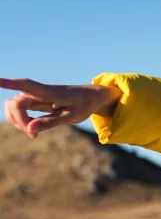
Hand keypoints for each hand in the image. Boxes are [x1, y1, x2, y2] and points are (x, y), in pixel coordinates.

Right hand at [0, 78, 121, 138]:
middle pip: (15, 103)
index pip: (25, 84)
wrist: (91, 96)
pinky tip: (33, 129)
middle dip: (18, 120)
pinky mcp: (35, 102)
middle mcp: (38, 92)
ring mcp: (35, 96)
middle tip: (33, 135)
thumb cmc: (83, 105)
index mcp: (49, 92)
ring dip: (18, 121)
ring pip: (13, 106)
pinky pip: (19, 110)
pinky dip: (22, 121)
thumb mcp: (70, 116)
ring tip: (34, 133)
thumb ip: (50, 123)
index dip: (9, 83)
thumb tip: (29, 130)